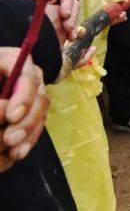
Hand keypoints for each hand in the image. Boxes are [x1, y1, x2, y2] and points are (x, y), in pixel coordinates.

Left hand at [0, 48, 48, 171]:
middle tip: (9, 139)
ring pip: (40, 117)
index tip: (11, 116)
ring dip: (28, 136)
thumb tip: (4, 110)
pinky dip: (26, 144)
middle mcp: (27, 79)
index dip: (24, 96)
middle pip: (40, 99)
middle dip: (27, 122)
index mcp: (13, 60)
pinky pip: (35, 130)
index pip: (28, 75)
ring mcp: (30, 97)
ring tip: (14, 152)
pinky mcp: (27, 116)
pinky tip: (15, 155)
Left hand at [8, 0, 77, 40]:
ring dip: (72, 26)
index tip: (64, 15)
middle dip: (72, 18)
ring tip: (71, 37)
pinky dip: (68, 31)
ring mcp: (62, 6)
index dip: (67, 5)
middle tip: (68, 29)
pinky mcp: (60, 16)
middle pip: (73, 6)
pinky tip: (68, 38)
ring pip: (72, 15)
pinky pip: (67, 23)